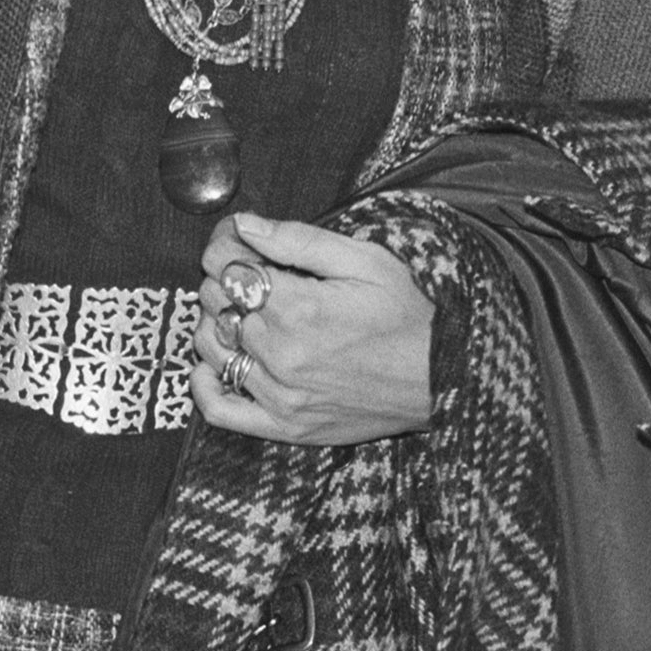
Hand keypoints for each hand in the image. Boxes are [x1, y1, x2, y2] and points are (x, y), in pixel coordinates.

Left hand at [194, 211, 435, 444]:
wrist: (445, 377)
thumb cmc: (410, 314)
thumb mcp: (364, 261)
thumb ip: (298, 240)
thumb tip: (244, 224)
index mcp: (300, 308)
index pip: (226, 267)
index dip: (224, 245)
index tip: (237, 240)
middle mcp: (283, 355)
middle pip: (216, 303)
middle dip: (225, 278)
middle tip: (251, 271)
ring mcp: (282, 396)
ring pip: (211, 347)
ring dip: (216, 321)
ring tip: (243, 310)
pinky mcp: (287, 426)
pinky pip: (221, 410)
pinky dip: (205, 383)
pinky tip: (215, 362)